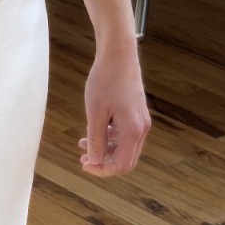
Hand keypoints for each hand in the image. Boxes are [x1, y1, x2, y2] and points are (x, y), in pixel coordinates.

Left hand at [76, 46, 150, 175]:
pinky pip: (125, 134)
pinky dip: (109, 137)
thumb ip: (96, 139)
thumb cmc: (105, 81)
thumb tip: (94, 161)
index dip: (102, 169)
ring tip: (82, 145)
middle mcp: (142, 128)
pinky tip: (93, 131)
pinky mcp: (137, 113)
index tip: (84, 164)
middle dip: (104, 162)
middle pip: (126, 159)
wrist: (119, 55)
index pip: (122, 164)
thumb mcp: (95, 113)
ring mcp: (141, 120)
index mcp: (133, 131)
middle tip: (83, 159)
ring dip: (105, 149)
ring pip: (125, 147)